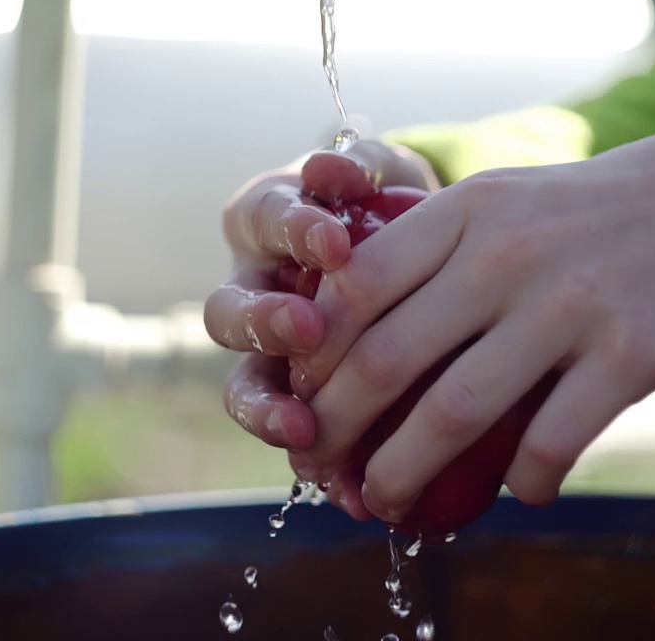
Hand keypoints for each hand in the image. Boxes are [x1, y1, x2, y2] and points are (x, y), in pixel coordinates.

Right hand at [204, 137, 439, 450]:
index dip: (291, 232)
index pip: (261, 222)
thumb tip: (335, 167)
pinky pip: (294, 439)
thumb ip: (363, 166)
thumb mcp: (384, 174)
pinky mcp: (300, 405)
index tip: (334, 242)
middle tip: (309, 329)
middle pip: (227, 313)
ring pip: (243, 386)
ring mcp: (271, 357)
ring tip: (301, 431)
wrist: (428, 264)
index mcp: (266, 225)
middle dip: (263, 324)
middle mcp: (254, 292)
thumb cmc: (390, 207)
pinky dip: (319, 466)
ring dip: (267, 410)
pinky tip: (348, 489)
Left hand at [291, 108, 654, 522]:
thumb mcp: (508, 200)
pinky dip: (523, 483)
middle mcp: (506, 253)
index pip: (354, 288)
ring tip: (384, 502)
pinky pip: (551, 443)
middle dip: (335, 428)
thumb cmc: (598, 211)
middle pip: (386, 360)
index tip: (301, 396)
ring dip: (403, 472)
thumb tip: (355, 328)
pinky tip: (517, 493)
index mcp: (467, 210)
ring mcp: (568, 305)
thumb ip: (435, 248)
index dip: (313, 356)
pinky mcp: (628, 355)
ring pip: (454, 413)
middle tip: (320, 465)